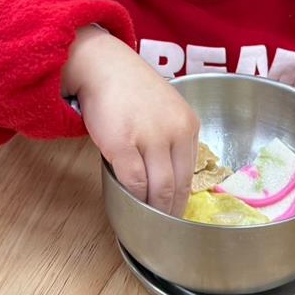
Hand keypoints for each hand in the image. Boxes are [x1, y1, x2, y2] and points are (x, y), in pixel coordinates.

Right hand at [62, 26, 198, 215]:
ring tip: (147, 223)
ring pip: (159, 189)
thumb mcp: (165, 110)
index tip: (177, 214)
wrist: (102, 66)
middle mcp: (175, 131)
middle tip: (163, 229)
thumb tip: (170, 179)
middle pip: (178, 185)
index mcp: (189, 124)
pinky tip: (129, 203)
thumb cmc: (130, 89)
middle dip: (170, 211)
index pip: (191, 174)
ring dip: (153, 210)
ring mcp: (150, 137)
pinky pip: (134, 182)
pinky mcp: (123, 143)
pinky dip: (133, 197)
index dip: (184, 200)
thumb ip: (172, 139)